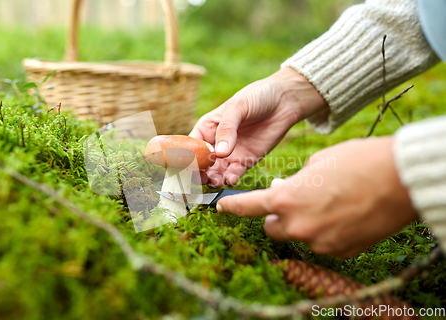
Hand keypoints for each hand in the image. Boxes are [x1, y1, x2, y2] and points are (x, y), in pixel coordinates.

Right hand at [189, 67, 327, 186]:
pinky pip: (235, 173)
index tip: (188, 165)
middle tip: (203, 177)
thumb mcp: (238, 107)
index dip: (187, 157)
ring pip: (216, 172)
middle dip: (200, 172)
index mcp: (207, 127)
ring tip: (217, 180)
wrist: (285, 101)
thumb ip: (227, 129)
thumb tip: (219, 153)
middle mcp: (216, 143)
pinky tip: (231, 179)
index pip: (191, 145)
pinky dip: (231, 179)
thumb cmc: (257, 96)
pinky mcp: (246, 160)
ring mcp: (231, 153)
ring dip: (214, 179)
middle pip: (202, 163)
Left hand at [216, 137, 418, 257]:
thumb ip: (295, 181)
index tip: (221, 206)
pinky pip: (323, 243)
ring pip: (299, 236)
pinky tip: (343, 215)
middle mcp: (298, 226)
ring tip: (326, 204)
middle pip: (272, 228)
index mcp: (286, 200)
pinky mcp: (341, 252)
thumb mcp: (317, 163)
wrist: (400, 180)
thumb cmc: (358, 162)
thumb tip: (284, 190)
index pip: (248, 207)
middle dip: (276, 216)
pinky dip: (326, 232)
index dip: (233, 207)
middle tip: (292, 201)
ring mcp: (320, 243)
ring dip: (303, 224)